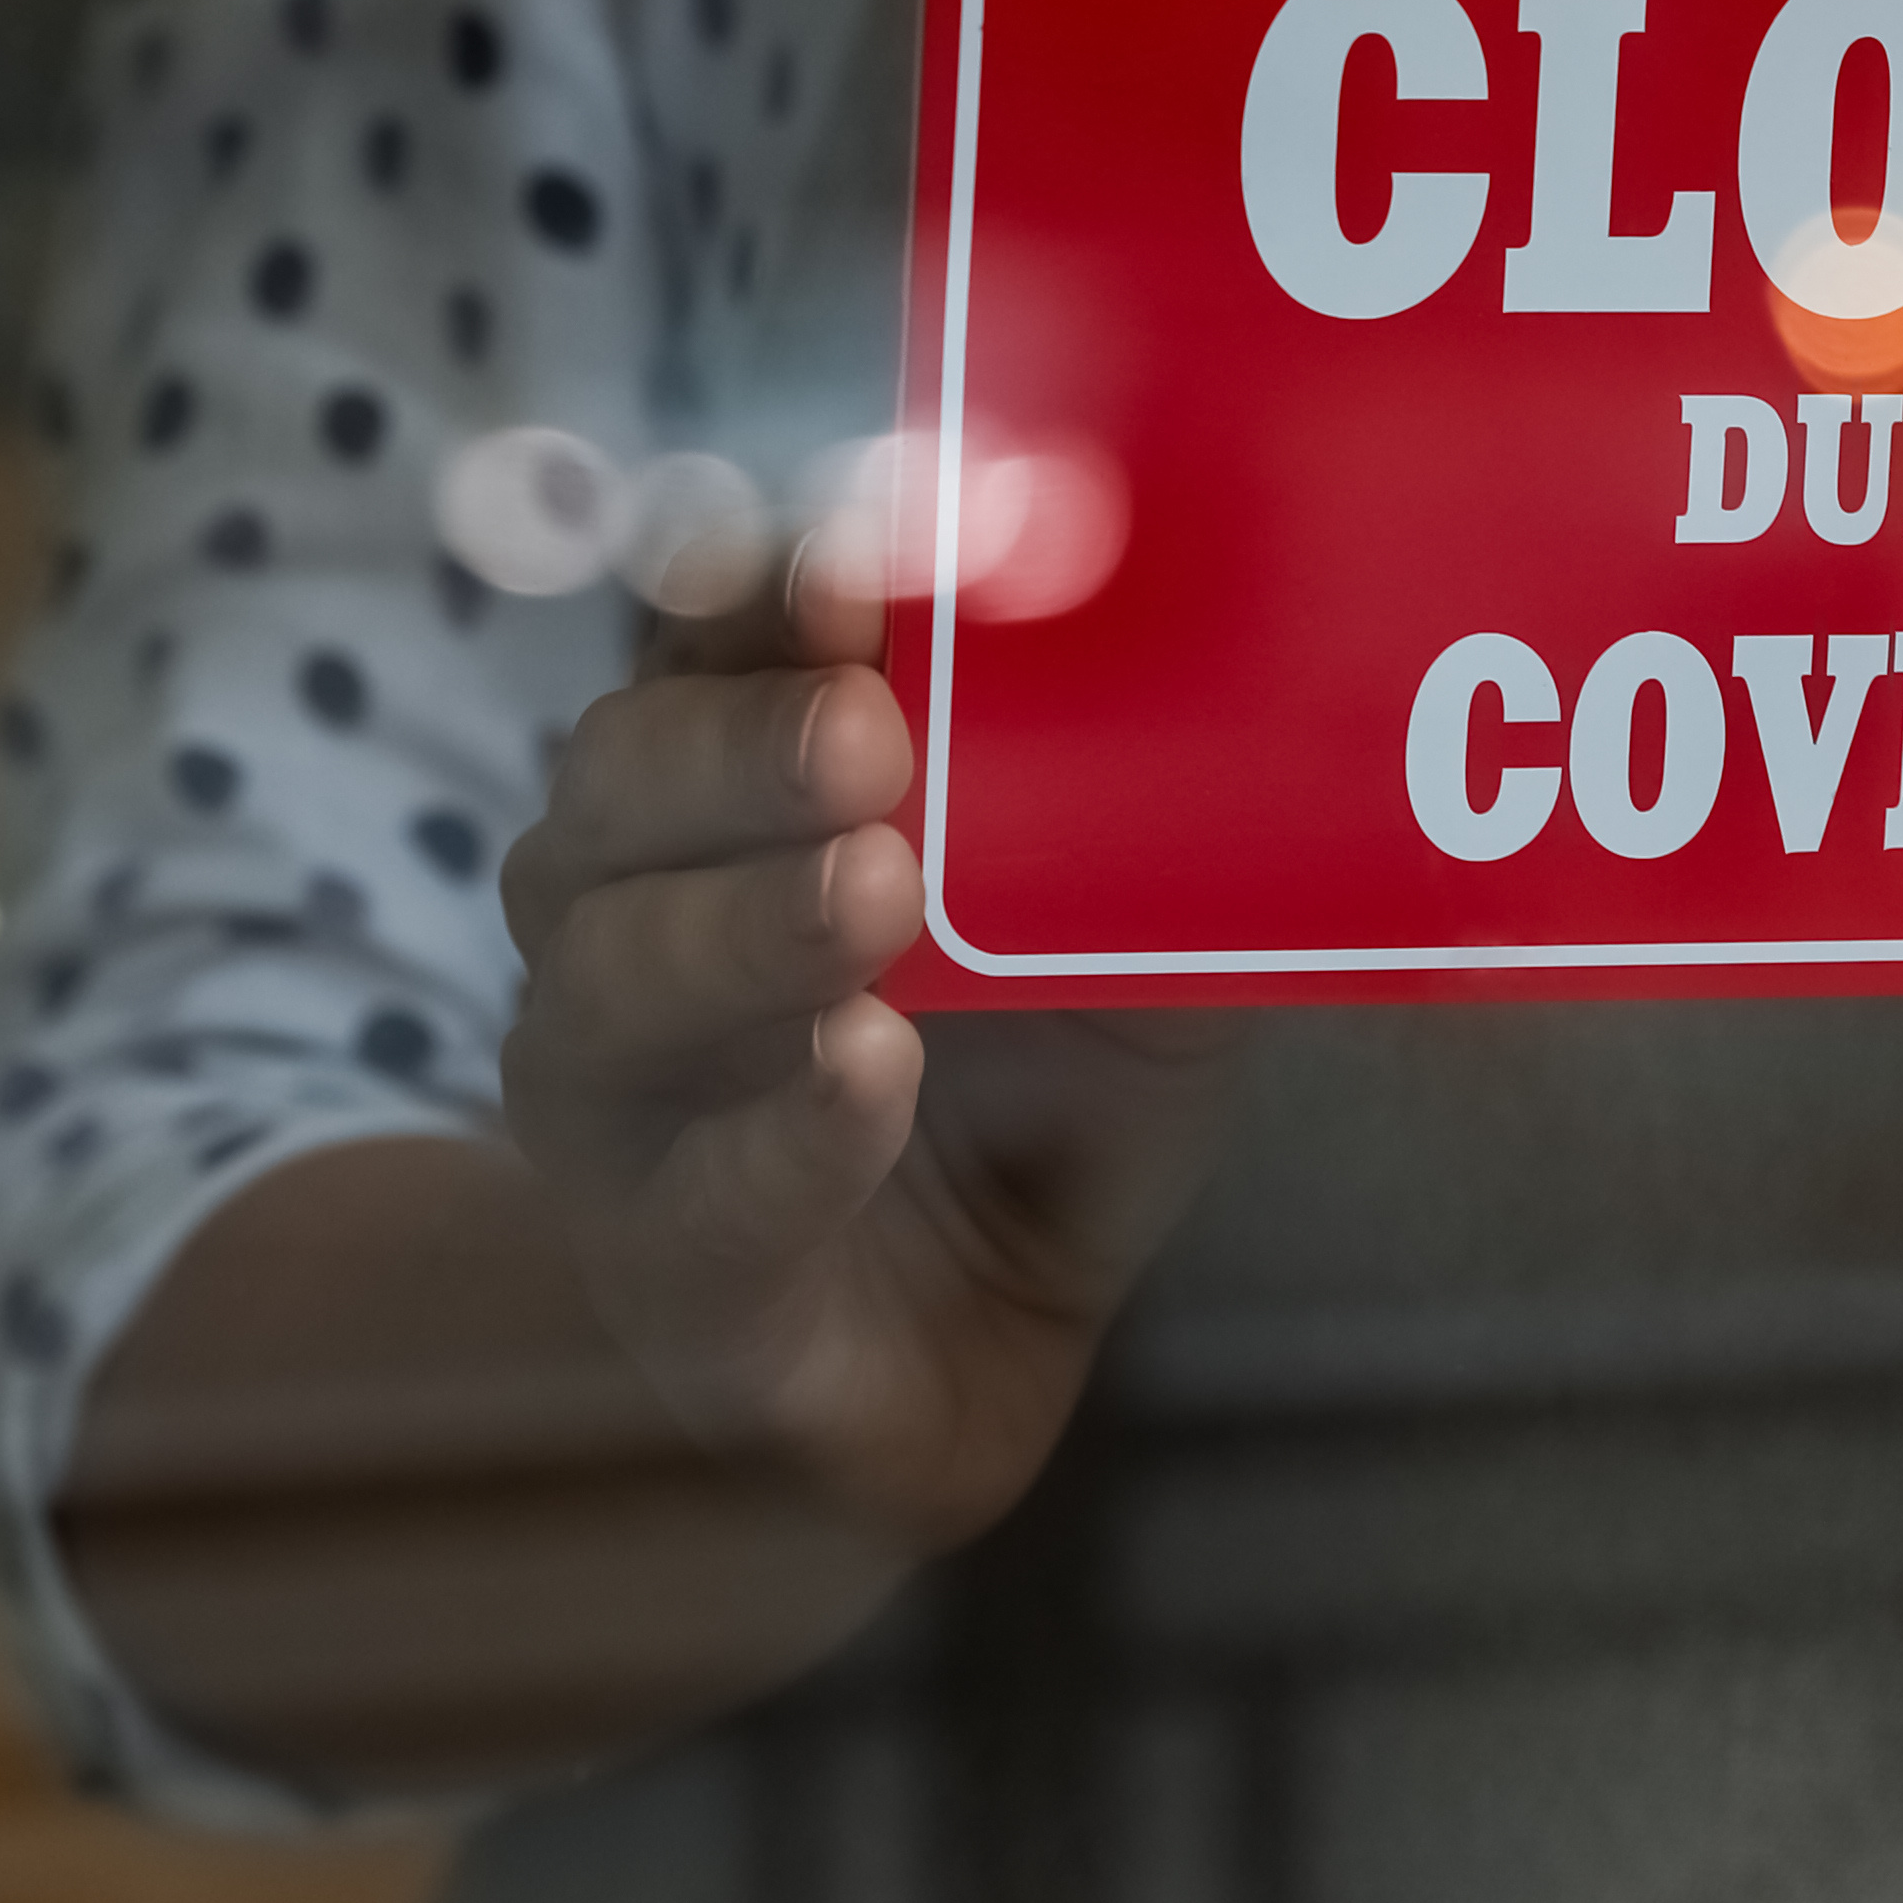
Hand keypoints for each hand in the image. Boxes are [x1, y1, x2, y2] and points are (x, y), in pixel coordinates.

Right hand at [492, 551, 1251, 1559]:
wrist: (979, 1352)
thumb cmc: (1031, 1093)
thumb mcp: (1130, 931)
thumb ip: (1161, 815)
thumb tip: (1288, 673)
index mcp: (733, 781)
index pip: (709, 639)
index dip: (758, 582)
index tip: (845, 550)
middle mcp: (628, 902)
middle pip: (621, 779)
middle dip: (744, 744)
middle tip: (871, 732)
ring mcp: (614, 1084)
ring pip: (617, 975)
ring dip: (750, 923)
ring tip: (878, 891)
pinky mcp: (659, 1257)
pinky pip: (700, 1187)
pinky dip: (788, 1130)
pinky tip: (868, 1070)